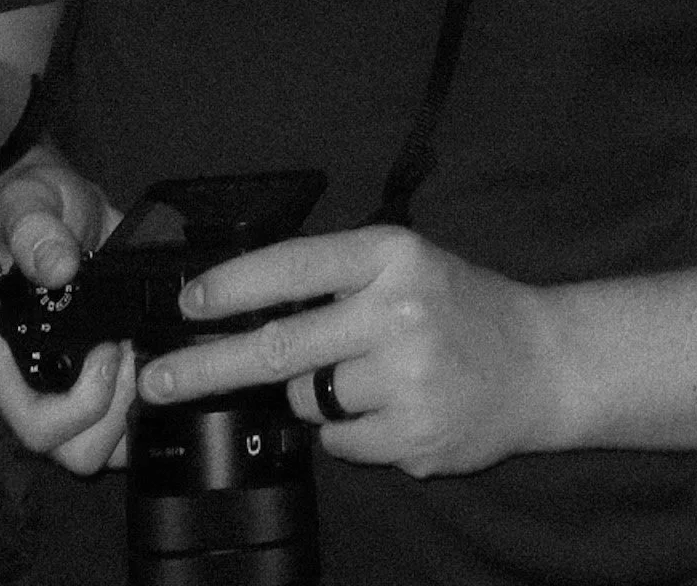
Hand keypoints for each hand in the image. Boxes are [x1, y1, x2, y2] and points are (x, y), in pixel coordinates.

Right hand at [0, 152, 132, 473]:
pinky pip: (127, 423)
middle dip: (119, 411)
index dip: (85, 402)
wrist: (51, 201)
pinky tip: (160, 354)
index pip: (39, 428)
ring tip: (147, 350)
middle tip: (136, 351)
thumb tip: (59, 266)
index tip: (110, 346)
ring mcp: (66, 390)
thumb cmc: (26, 205)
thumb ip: (33, 231)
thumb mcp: (24, 204)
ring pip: (107, 447)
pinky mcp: (100, 381)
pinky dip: (151, 401)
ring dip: (138, 409)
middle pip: (78, 451)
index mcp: (1, 363)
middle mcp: (32, 389)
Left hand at [135, 226, 571, 478]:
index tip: (187, 302)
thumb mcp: (404, 264)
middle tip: (155, 383)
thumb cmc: (458, 305)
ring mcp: (407, 379)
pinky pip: (340, 441)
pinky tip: (391, 406)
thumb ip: (336, 279)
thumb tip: (242, 305)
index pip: (296, 265)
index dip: (234, 286)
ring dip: (311, 393)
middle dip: (205, 368)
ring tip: (363, 374)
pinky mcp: (414, 437)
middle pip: (278, 348)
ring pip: (308, 399)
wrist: (541, 361)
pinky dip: (347, 428)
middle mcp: (397, 312)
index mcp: (392, 255)